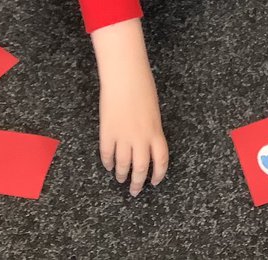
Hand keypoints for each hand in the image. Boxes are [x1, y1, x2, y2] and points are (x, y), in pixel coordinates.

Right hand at [93, 20, 168, 194]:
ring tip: (120, 179)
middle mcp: (141, 138)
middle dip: (138, 182)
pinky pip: (106, 153)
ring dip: (122, 174)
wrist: (125, 76)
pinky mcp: (107, 132)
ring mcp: (123, 136)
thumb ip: (151, 130)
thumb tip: (146, 144)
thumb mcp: (153, 111)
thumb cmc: (142, 87)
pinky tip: (108, 166)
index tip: (154, 182)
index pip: (161, 160)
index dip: (158, 174)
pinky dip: (107, 162)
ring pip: (122, 164)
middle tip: (135, 191)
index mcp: (156, 131)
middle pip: (141, 168)